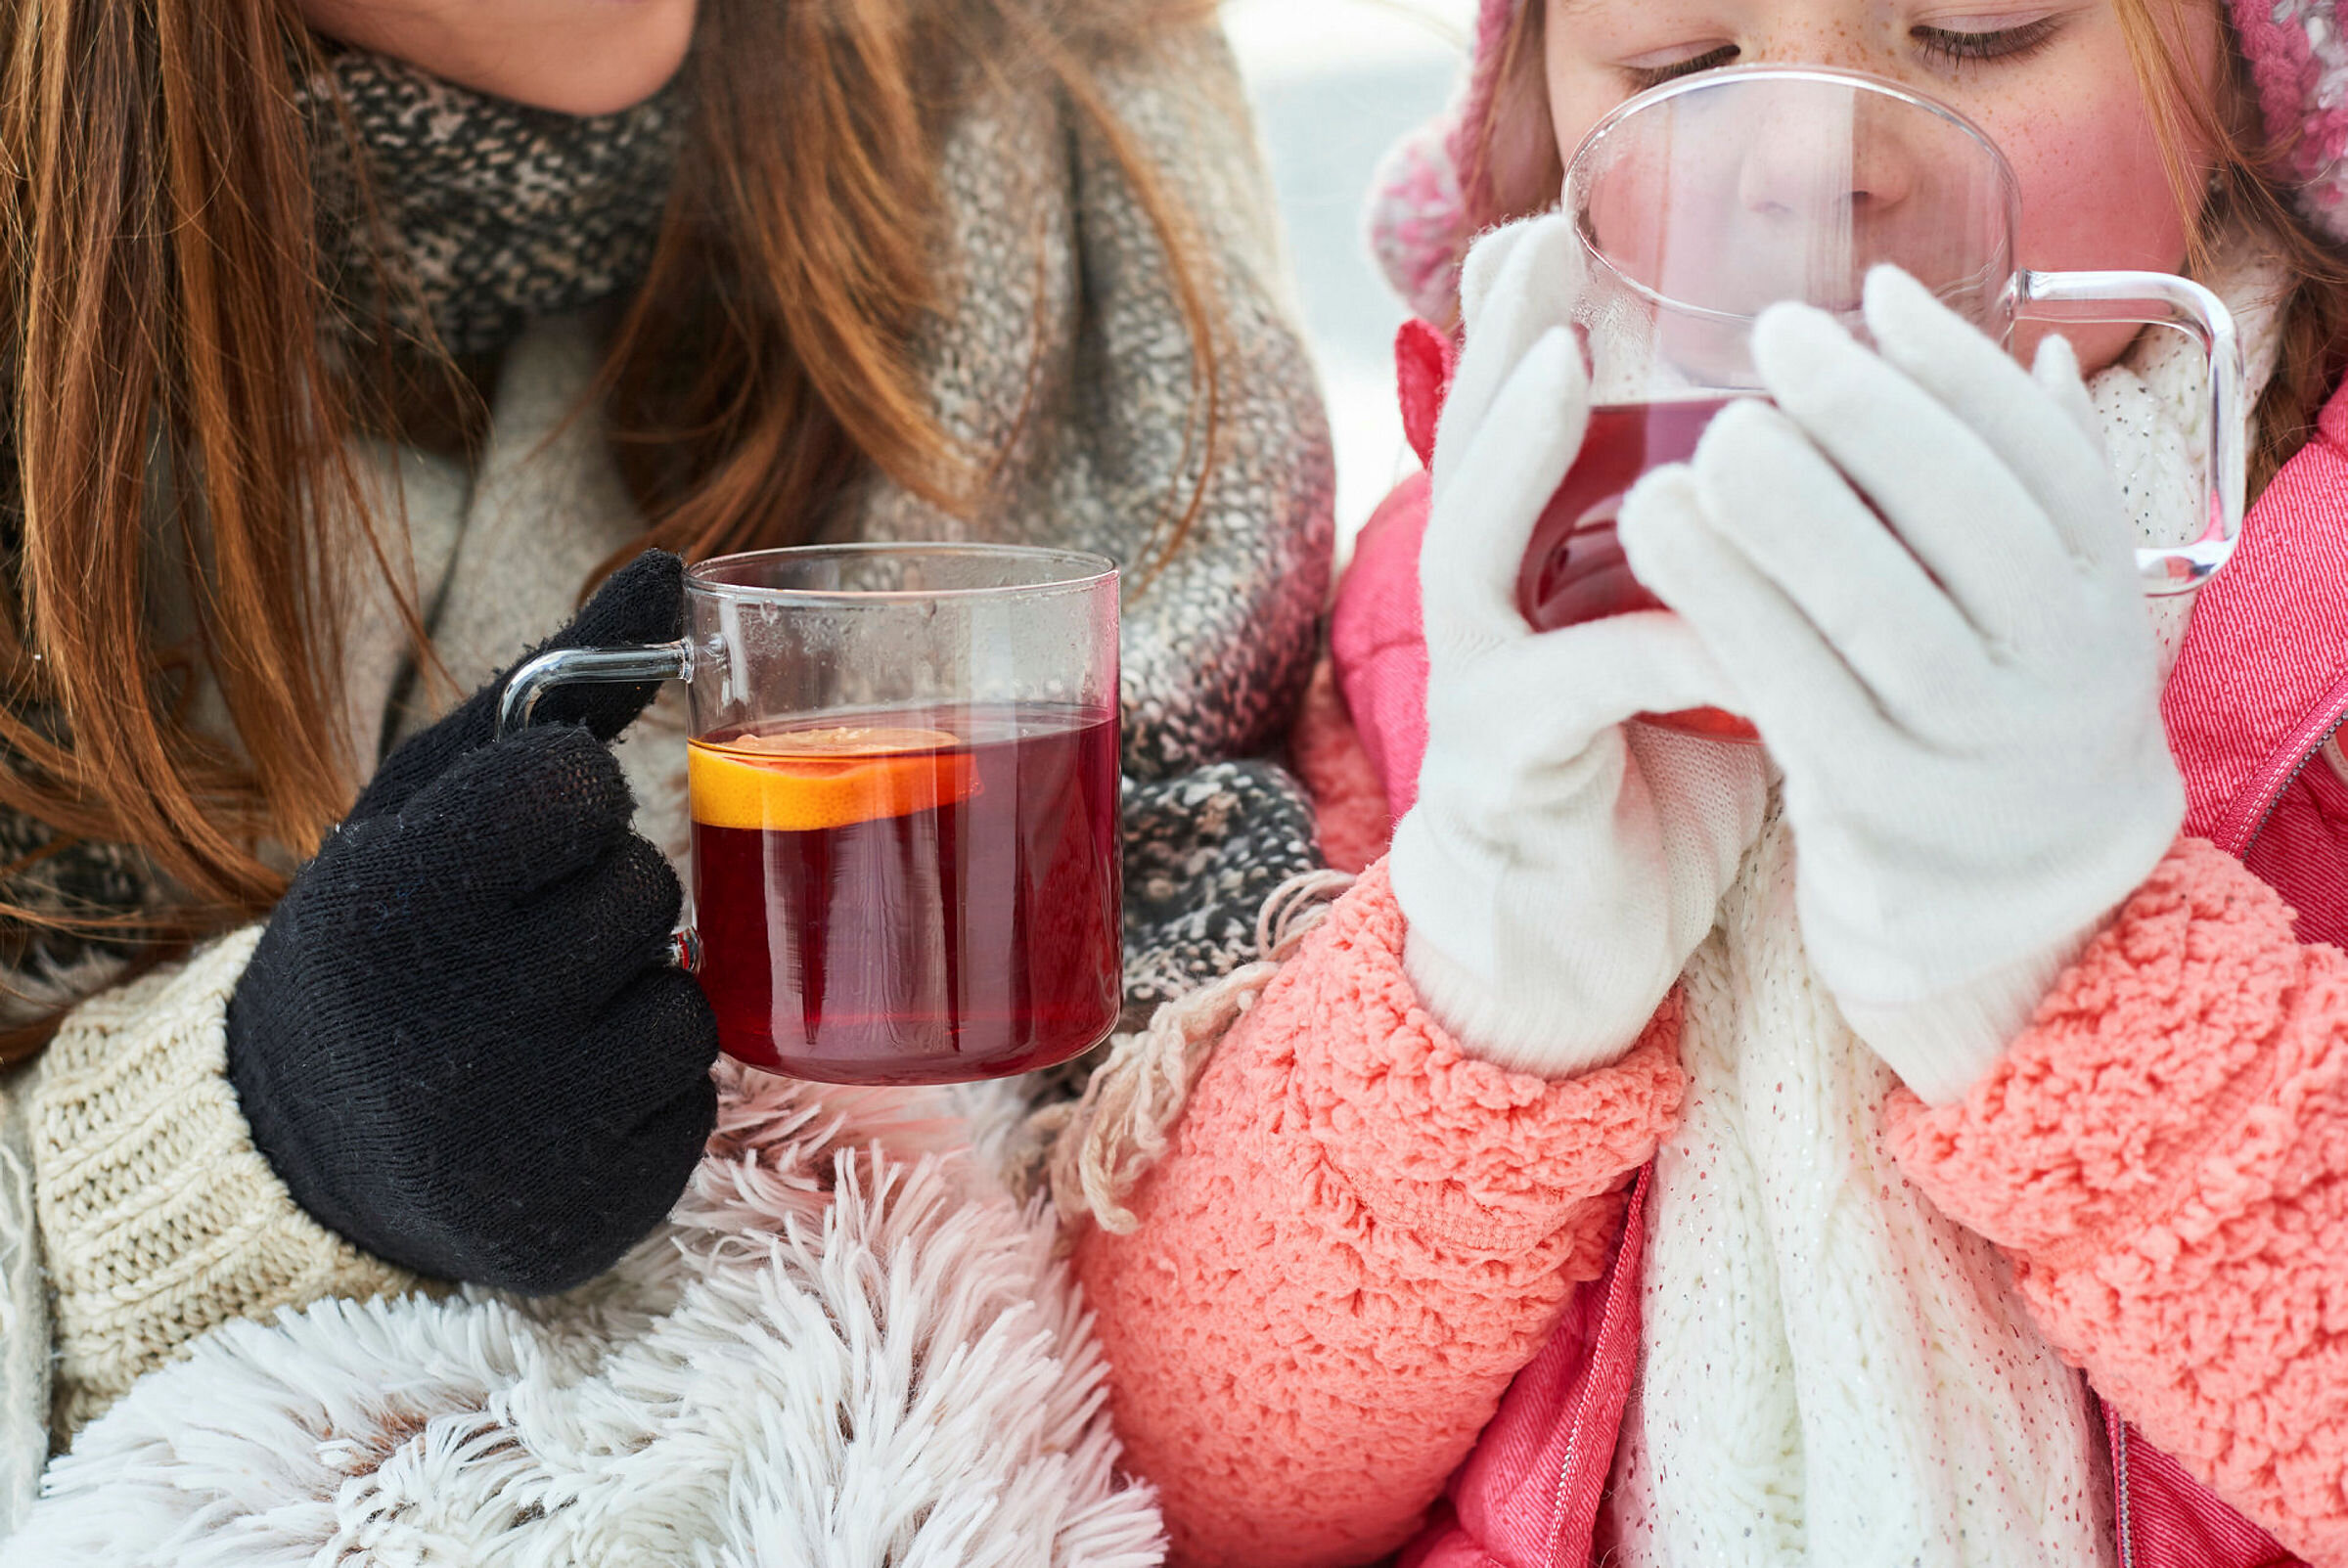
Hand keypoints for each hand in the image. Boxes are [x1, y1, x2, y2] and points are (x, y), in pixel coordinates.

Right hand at [227, 551, 719, 1292]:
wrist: (317, 1146)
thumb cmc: (395, 934)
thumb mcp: (432, 800)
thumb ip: (556, 689)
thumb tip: (681, 566)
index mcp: (388, 909)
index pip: (574, 788)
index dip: (565, 804)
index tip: (519, 838)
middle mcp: (444, 1032)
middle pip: (642, 893)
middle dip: (602, 900)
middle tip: (520, 940)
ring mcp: (519, 1141)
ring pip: (685, 1002)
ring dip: (635, 997)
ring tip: (541, 1021)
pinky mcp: (586, 1218)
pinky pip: (698, 1102)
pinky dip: (651, 1090)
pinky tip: (567, 1097)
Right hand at [1389, 214, 1768, 1078]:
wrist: (1569, 964)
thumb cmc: (1640, 807)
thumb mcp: (1695, 670)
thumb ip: (1732, 587)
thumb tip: (1847, 499)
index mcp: (1532, 582)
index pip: (1521, 435)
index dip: (1530, 333)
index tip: (1564, 231)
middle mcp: (1485, 621)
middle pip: (1469, 458)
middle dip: (1503, 348)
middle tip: (1537, 244)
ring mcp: (1476, 694)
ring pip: (1470, 552)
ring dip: (1512, 457)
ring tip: (1556, 367)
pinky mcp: (1499, 776)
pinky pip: (1567, 691)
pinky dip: (1645, 648)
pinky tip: (1709, 623)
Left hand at [1618, 268, 2184, 1103]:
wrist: (2014, 915)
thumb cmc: (2000, 711)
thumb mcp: (2046, 609)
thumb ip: (2038, 485)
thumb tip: (2028, 337)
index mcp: (2108, 600)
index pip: (2050, 465)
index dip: (1960, 373)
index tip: (1872, 288)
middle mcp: (2065, 675)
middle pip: (1977, 527)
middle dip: (1870, 421)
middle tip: (1769, 337)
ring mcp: (1979, 759)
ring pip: (1883, 623)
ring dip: (1784, 525)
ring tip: (1693, 446)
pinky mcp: (1884, 825)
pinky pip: (1802, 707)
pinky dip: (1738, 624)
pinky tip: (1675, 556)